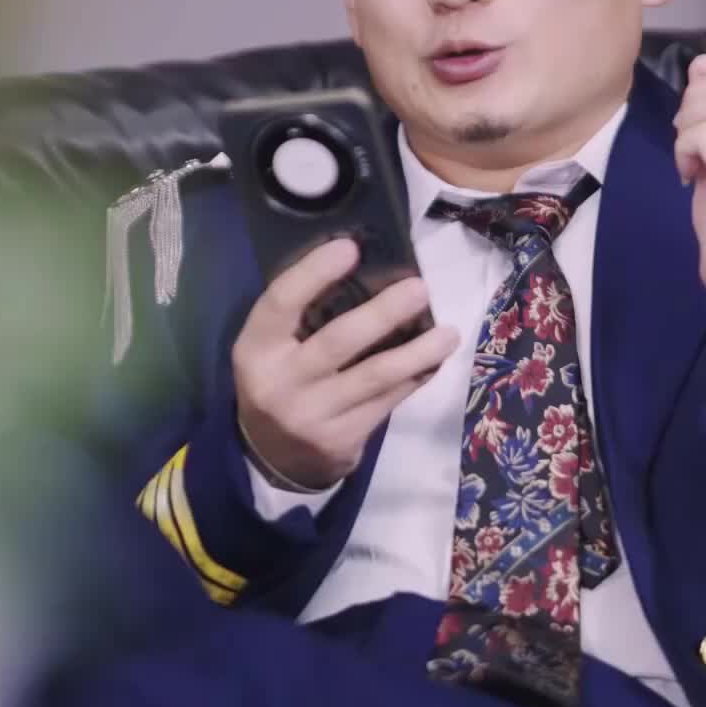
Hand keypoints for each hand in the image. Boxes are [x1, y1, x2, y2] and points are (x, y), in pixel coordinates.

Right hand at [233, 238, 460, 488]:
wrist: (274, 458)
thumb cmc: (281, 382)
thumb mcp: (271, 350)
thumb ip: (302, 317)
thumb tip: (366, 268)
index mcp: (256, 349)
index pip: (281, 302)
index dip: (313, 273)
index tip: (349, 247)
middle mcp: (281, 382)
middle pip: (338, 341)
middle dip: (383, 313)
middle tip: (419, 288)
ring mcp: (313, 414)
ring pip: (375, 376)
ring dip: (418, 351)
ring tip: (449, 333)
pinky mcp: (342, 439)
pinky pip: (388, 401)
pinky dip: (416, 377)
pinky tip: (435, 360)